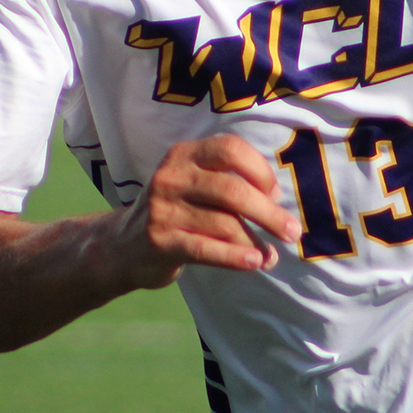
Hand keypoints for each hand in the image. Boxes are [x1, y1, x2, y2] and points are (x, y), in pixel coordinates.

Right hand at [107, 133, 299, 288]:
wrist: (121, 246)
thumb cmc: (175, 213)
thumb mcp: (194, 185)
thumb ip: (230, 186)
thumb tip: (278, 205)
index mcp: (184, 154)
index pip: (230, 149)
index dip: (259, 170)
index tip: (274, 193)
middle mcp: (171, 176)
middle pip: (232, 190)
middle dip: (268, 213)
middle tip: (292, 231)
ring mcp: (163, 209)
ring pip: (224, 224)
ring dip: (255, 243)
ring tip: (270, 256)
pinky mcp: (160, 241)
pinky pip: (207, 249)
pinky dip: (236, 257)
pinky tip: (255, 263)